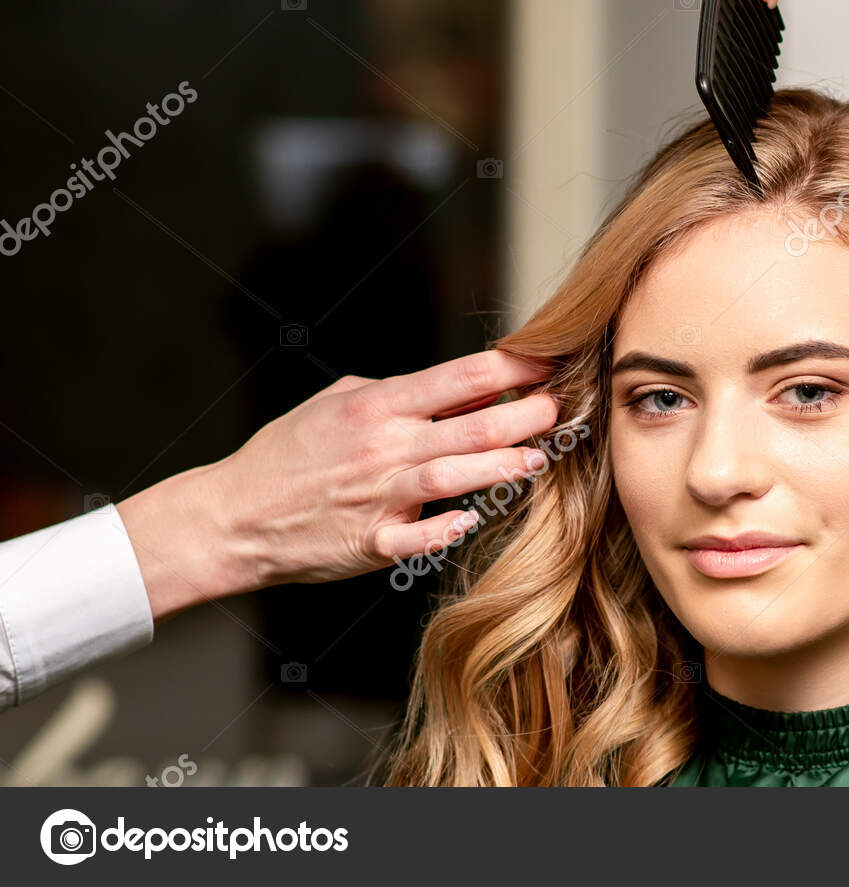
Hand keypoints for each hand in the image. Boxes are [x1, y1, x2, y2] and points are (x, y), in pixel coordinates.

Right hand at [118, 350, 558, 619]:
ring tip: (540, 458)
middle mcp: (386, 446)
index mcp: (379, 405)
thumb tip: (455, 384)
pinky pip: (420, 536)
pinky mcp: (372, 542)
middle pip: (475, 426)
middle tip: (560, 409)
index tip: (548, 363)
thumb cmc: (287, 455)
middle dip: (528, 416)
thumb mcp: (336, 401)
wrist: (233, 516)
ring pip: (460, 476)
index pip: (462, 377)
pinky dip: (449, 527)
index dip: (514, 369)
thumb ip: (396, 391)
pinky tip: (473, 518)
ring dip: (506, 466)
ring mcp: (381, 496)